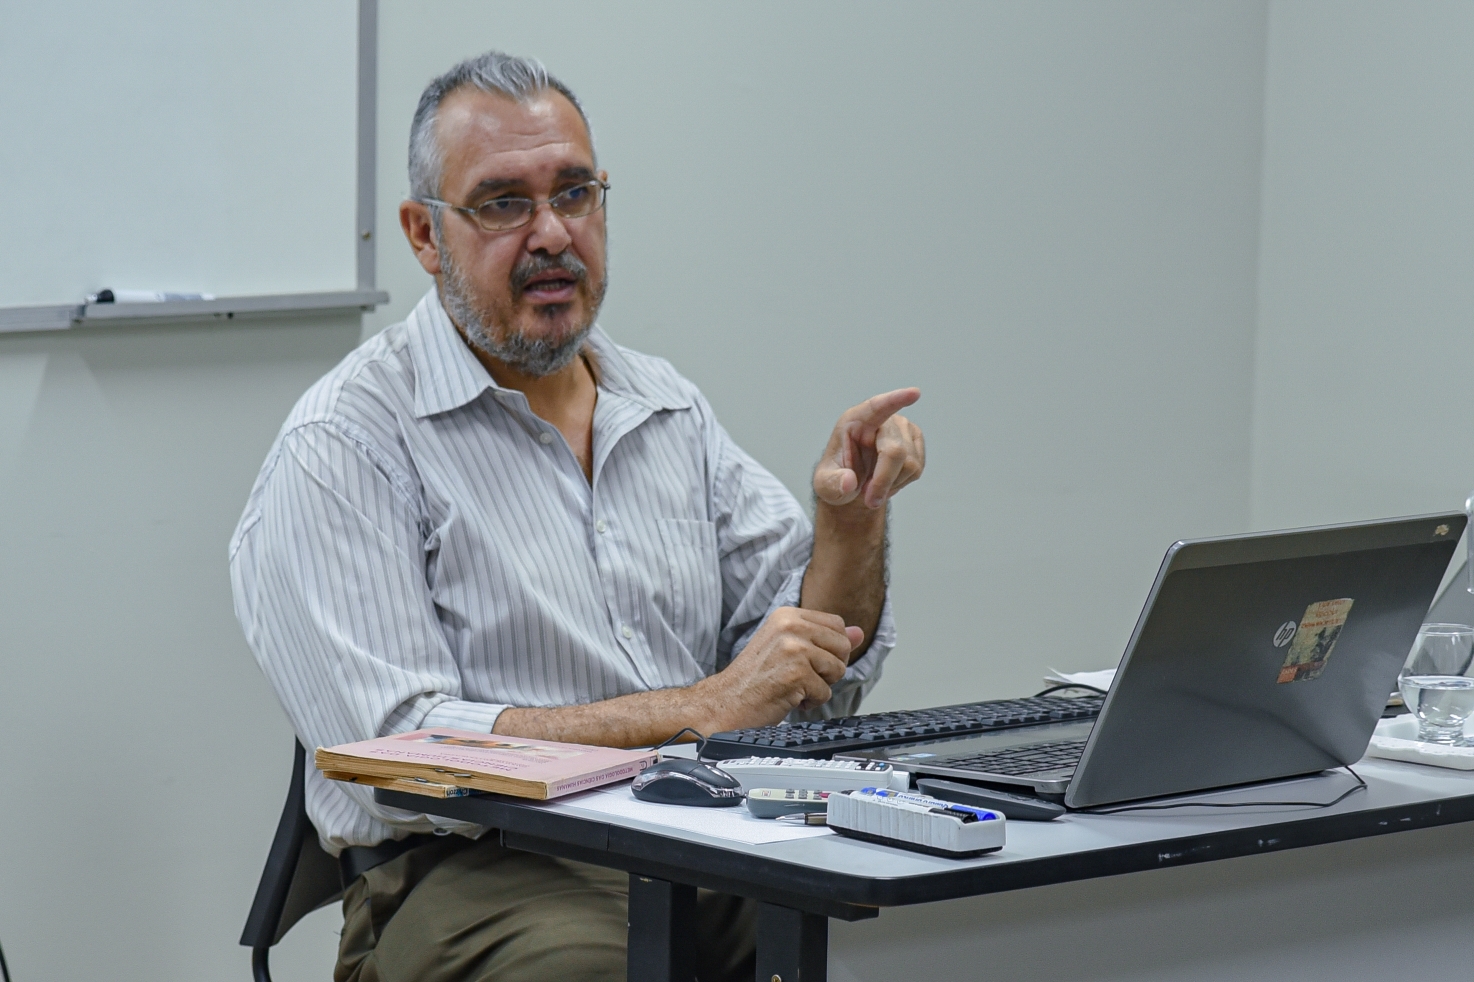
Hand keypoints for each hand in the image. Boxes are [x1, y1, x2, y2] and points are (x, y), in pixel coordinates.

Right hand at [697, 607, 864, 728]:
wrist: (726, 703)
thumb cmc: (754, 679)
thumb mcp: (788, 648)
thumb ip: (824, 638)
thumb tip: (859, 632)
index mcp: (787, 615)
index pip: (837, 625)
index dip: (829, 649)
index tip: (805, 660)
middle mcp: (790, 626)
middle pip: (843, 646)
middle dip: (828, 668)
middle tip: (798, 675)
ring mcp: (794, 649)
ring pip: (838, 670)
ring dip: (819, 686)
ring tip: (792, 686)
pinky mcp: (797, 674)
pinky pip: (825, 693)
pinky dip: (809, 702)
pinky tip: (787, 698)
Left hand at [813, 388, 924, 510]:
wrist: (853, 485)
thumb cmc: (837, 477)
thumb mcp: (825, 484)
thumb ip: (832, 484)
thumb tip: (849, 482)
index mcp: (855, 420)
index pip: (877, 407)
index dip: (895, 400)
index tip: (914, 393)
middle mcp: (882, 420)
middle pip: (895, 451)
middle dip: (883, 480)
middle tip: (869, 499)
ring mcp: (902, 430)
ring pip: (909, 464)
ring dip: (891, 483)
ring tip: (873, 484)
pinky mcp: (915, 443)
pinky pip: (917, 469)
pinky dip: (901, 482)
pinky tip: (887, 480)